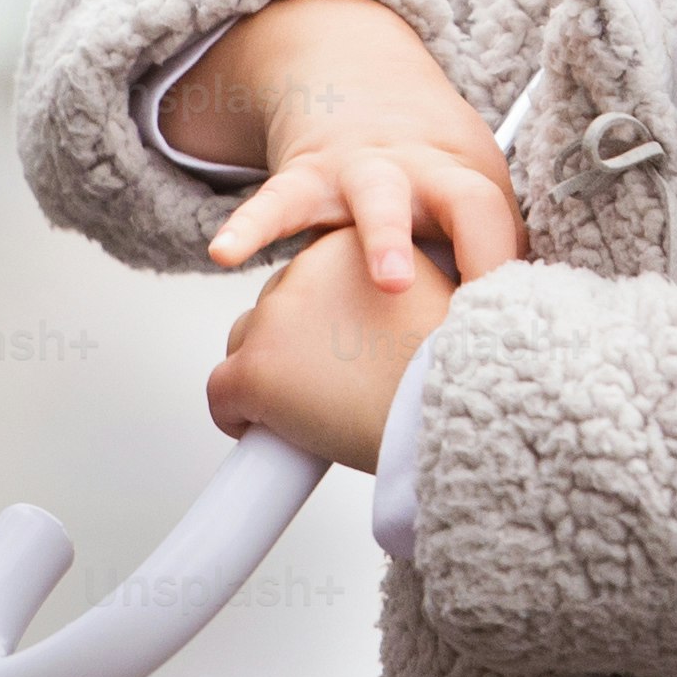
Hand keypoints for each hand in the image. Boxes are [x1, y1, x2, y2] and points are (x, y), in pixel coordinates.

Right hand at [172, 0, 523, 292]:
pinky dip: (250, 227)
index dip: (508, 266)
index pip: (500, 220)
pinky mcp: (306, 176)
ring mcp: (363, 170)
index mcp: (465, 181)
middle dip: (485, 246)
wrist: (357, 78)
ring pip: (375, 196)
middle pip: (458, 198)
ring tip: (386, 278)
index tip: (517, 320)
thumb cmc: (424, 163)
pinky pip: (276, 201)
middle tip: (487, 300)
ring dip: (385, 237)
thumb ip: (488, 254)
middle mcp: (423, 171)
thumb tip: (527, 333)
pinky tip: (226, 252)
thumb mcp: (468, 194)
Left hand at [207, 223, 457, 470]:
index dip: (326, 317)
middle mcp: (306, 269)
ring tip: (303, 410)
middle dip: (293, 344)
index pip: (314, 275)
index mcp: (350, 245)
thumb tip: (389, 332)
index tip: (343, 347)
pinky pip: (221, 395)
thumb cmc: (454, 368)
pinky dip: (237, 416)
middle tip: (328, 384)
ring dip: (268, 375)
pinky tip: (262, 432)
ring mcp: (275, 319)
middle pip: (278, 307)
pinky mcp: (253, 370)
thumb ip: (402, 295)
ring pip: (246, 345)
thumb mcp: (436, 300)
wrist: (456, 406)